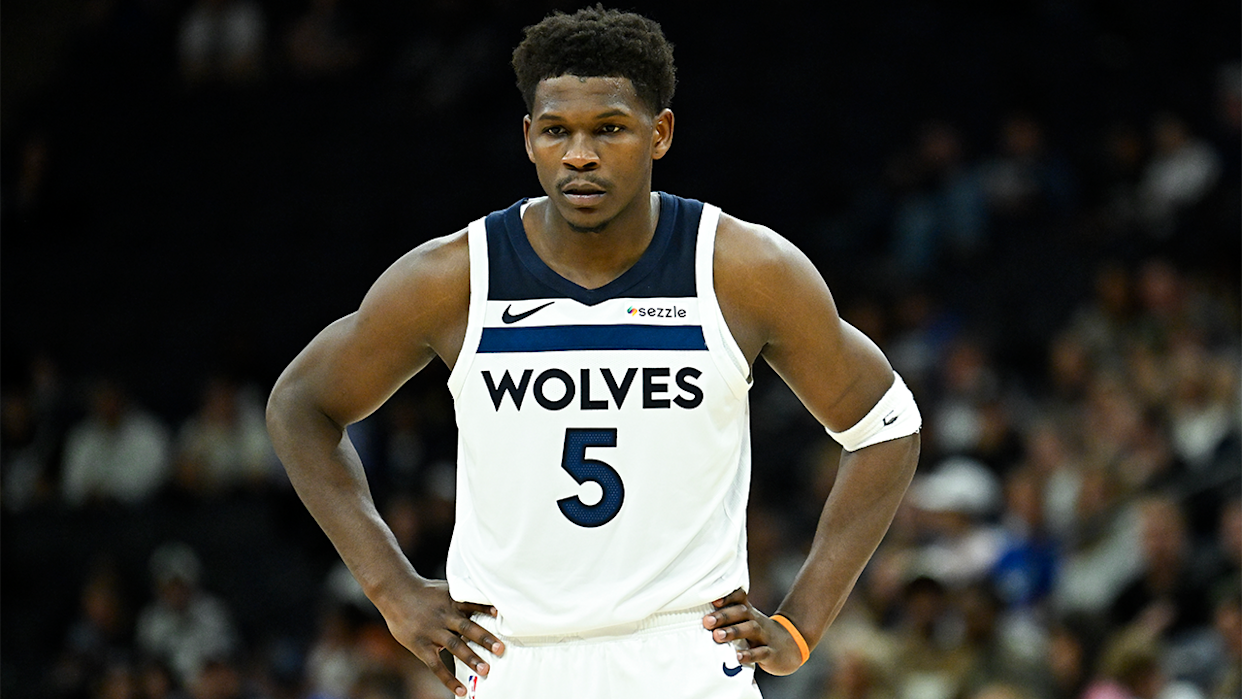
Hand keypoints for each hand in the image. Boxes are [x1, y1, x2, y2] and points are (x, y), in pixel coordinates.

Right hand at [379, 578, 505, 696]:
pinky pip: (436, 665)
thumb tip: (487, 603)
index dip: (486, 609)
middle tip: (500, 649)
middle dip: (484, 639)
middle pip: (467, 627)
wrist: (395, 592)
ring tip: (485, 670)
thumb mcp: (445, 589)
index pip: (472, 605)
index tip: (501, 615)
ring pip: (454, 646)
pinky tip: (461, 690)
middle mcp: (444, 616)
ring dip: (470, 658)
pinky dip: (449, 679)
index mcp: (452, 602)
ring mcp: (432, 632)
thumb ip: (462, 598)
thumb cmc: (424, 592)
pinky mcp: (421, 646)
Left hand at [702, 588, 805, 675]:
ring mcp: (765, 636)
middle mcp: (757, 621)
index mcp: (749, 612)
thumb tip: (701, 618)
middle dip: (724, 616)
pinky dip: (750, 654)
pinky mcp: (772, 653)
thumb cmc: (759, 634)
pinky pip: (761, 652)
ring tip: (717, 636)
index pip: (740, 598)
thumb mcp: (747, 622)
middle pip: (742, 612)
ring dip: (734, 631)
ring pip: (751, 629)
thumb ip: (728, 618)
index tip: (713, 600)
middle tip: (707, 621)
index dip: (728, 596)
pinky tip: (738, 656)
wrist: (791, 647)